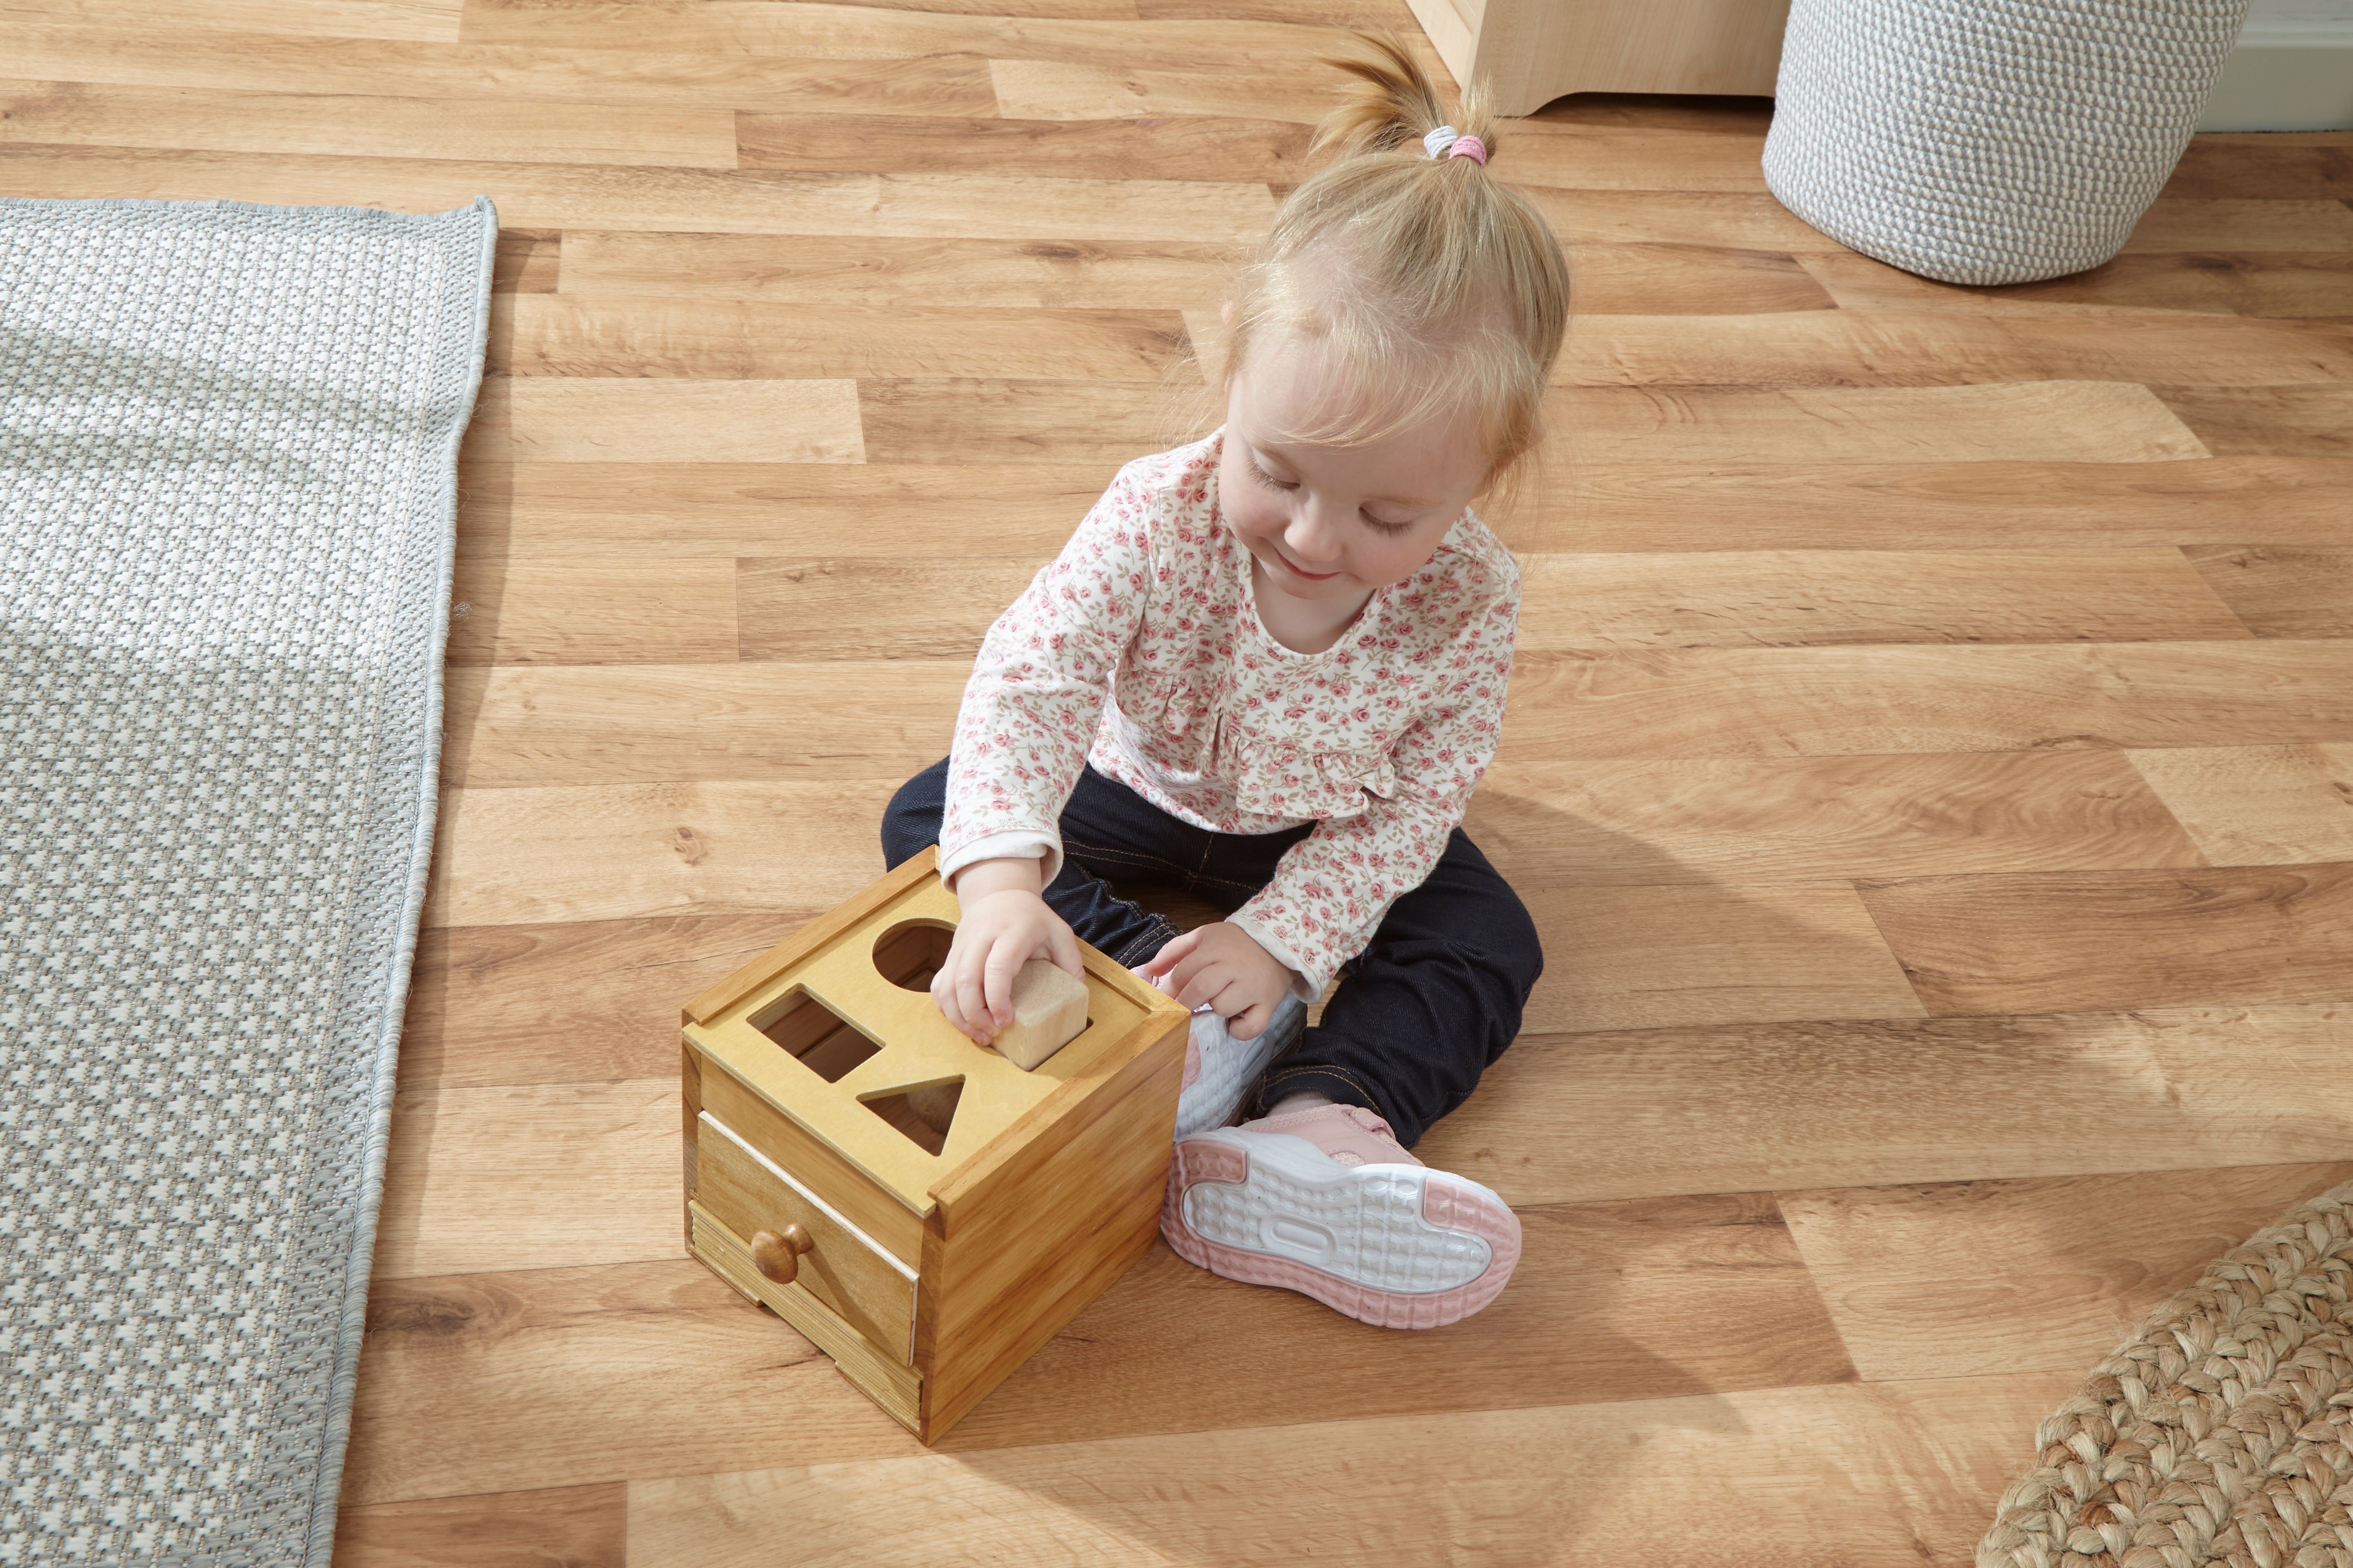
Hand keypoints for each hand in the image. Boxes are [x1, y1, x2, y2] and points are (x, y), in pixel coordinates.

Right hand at [935, 858, 1081, 1044]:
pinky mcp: (951, 956)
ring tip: (980, 1035)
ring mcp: (962, 947)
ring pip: (947, 986)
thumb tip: (1077, 994)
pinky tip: (964, 1021)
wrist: (998, 894)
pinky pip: (939, 986)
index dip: (997, 998)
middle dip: (975, 1014)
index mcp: (1012, 932)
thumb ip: (1071, 962)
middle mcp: (982, 938)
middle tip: (992, 1033)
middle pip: (966, 980)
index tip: (1006, 1021)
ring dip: (959, 1017)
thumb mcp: (1059, 932)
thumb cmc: (1031, 918)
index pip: (997, 967)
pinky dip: (946, 1008)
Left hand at [1141, 922, 1296, 1040]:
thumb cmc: (1235, 944)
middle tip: (1179, 1013)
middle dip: (1184, 1004)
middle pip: (1201, 989)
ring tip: (1219, 1004)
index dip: (1169, 990)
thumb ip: (1174, 950)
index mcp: (1215, 948)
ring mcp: (1253, 986)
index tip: (1163, 1002)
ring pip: (1223, 1007)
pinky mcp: (1269, 1003)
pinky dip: (1239, 1030)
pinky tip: (1234, 1022)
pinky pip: (1251, 1026)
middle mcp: (1234, 966)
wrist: (1279, 944)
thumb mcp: (1204, 936)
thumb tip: (1149, 969)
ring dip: (1215, 1011)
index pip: (1184, 971)